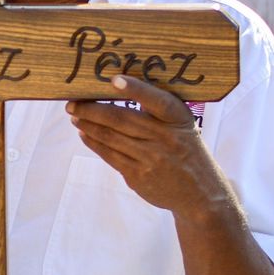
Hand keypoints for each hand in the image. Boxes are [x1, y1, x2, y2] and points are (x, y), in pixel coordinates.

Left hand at [67, 75, 223, 213]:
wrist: (201, 195)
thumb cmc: (186, 151)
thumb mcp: (182, 128)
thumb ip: (158, 112)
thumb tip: (116, 91)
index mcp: (179, 120)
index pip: (157, 101)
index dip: (136, 89)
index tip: (114, 80)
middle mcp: (166, 138)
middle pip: (121, 119)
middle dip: (91, 110)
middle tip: (72, 102)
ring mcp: (151, 159)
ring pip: (111, 137)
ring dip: (87, 125)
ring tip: (74, 115)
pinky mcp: (138, 176)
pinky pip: (110, 155)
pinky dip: (94, 143)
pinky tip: (85, 134)